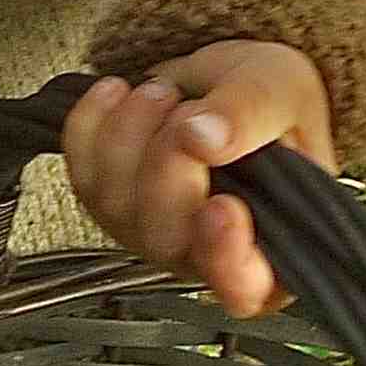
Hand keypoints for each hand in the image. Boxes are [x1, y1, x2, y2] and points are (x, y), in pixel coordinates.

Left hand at [61, 42, 334, 318]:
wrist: (235, 80)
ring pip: (116, 205)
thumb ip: (252, 115)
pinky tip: (118, 94)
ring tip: (164, 93)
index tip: (221, 207)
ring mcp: (153, 232)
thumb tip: (206, 138)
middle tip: (189, 111)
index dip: (226, 258)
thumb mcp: (284, 92)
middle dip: (167, 164)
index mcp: (271, 246)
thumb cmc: (278, 100)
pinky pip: (81, 173)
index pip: (245, 285)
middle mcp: (207, 252)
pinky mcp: (112, 203)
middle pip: (166, 240)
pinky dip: (91, 125)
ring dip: (128, 135)